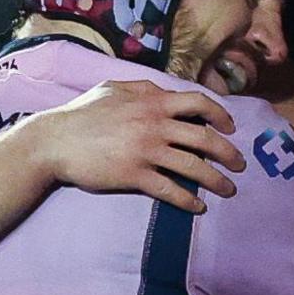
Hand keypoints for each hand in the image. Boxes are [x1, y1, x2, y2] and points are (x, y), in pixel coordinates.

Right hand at [26, 80, 242, 213]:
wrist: (54, 142)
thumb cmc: (80, 115)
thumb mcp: (112, 89)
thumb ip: (141, 88)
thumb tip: (162, 91)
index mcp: (152, 101)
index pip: (199, 103)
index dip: (220, 116)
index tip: (230, 128)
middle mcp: (155, 124)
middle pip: (205, 138)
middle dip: (228, 153)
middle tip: (239, 166)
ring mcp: (147, 151)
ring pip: (194, 166)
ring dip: (216, 180)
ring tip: (228, 190)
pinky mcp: (135, 175)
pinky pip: (170, 189)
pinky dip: (188, 200)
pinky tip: (198, 207)